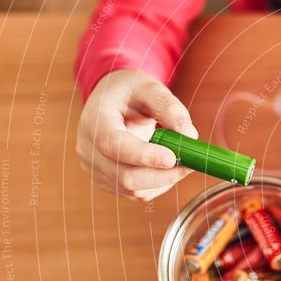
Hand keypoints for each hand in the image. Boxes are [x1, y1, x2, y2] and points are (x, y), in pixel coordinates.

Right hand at [77, 69, 197, 199]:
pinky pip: (135, 193)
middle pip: (124, 175)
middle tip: (191, 164)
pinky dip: (157, 185)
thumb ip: (170, 107)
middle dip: (162, 174)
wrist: (110, 101)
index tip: (171, 158)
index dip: (142, 155)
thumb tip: (190, 135)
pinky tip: (167, 168)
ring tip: (182, 162)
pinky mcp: (106, 181)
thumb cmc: (130, 92)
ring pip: (132, 189)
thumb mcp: (149, 88)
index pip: (113, 145)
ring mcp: (94, 169)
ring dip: (163, 180)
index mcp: (95, 120)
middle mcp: (88, 148)